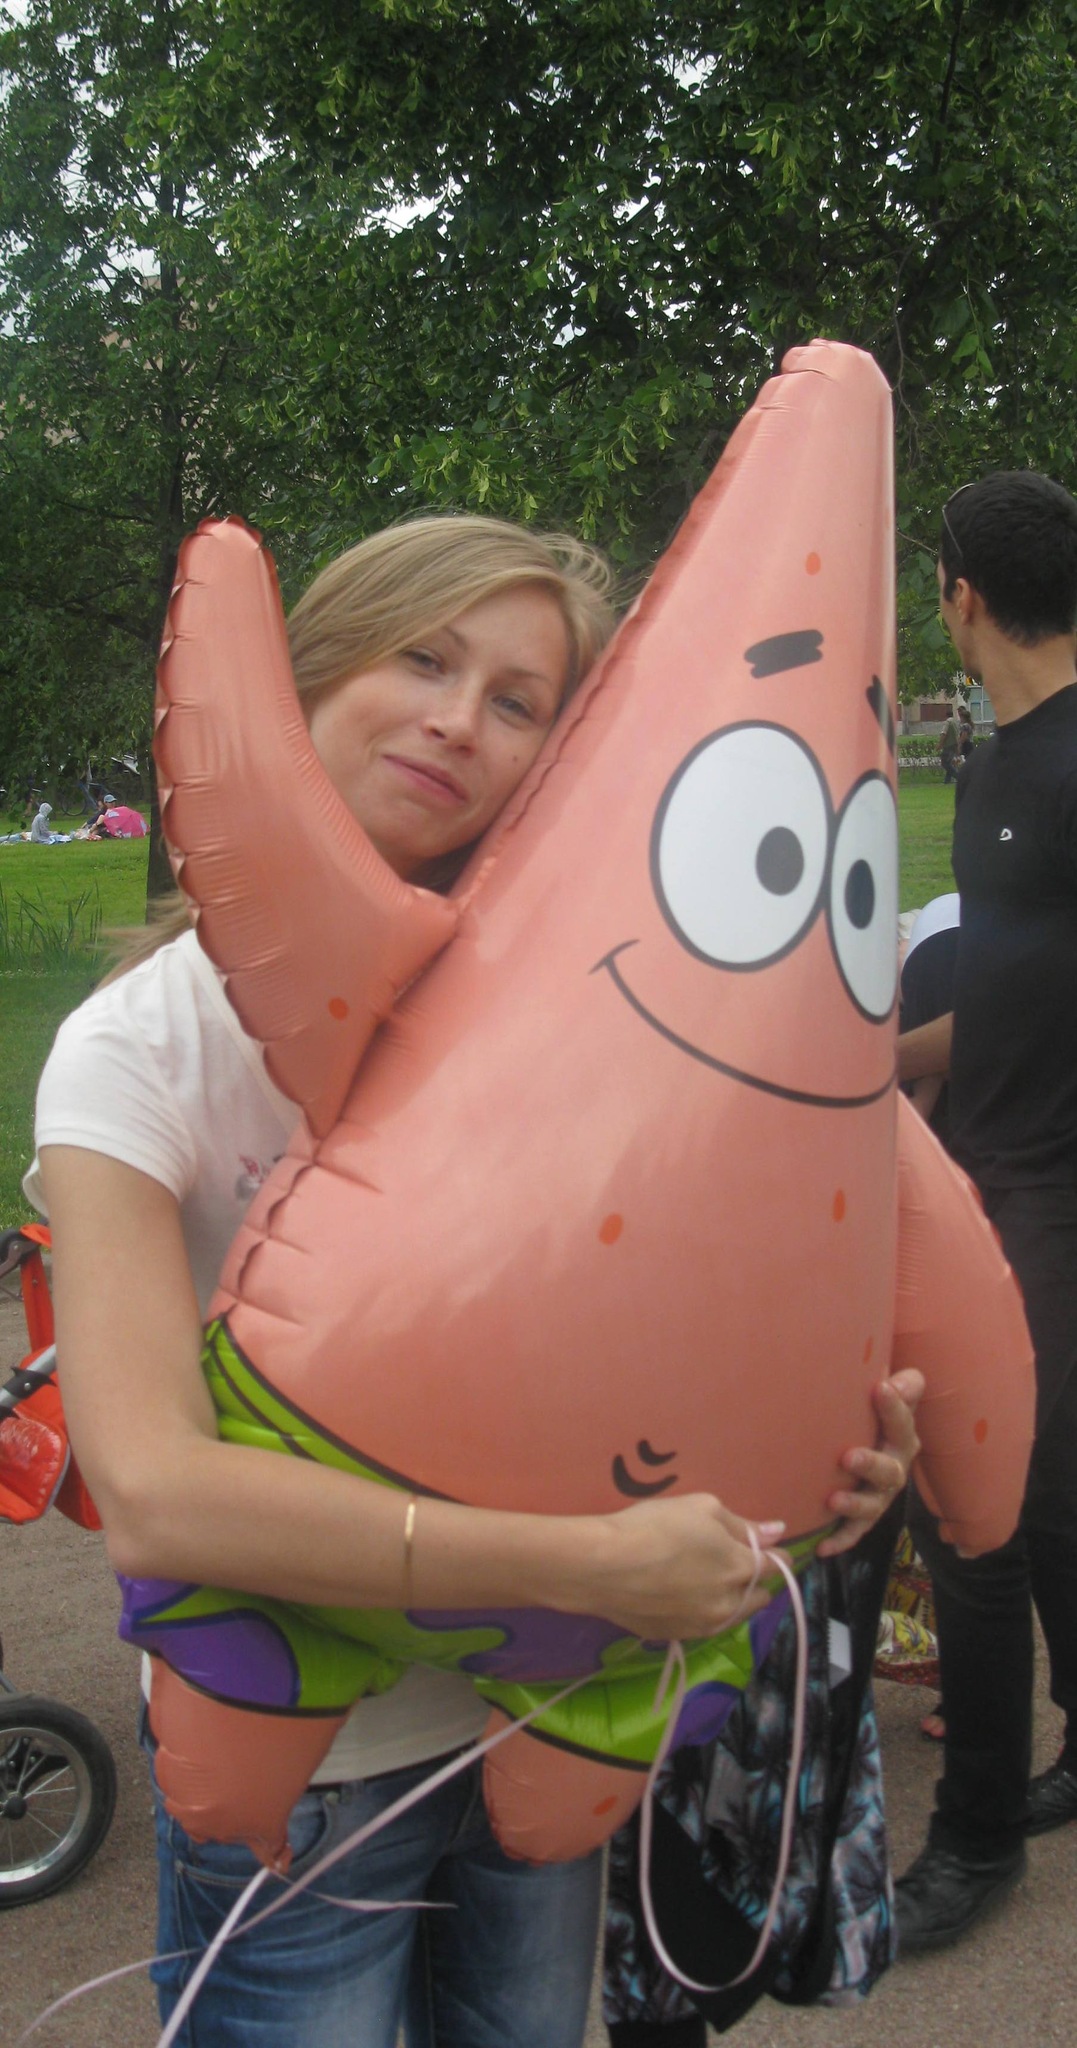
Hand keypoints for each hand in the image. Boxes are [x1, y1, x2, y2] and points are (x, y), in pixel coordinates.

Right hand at [589, 1493, 786, 1640]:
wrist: (602, 1566)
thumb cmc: (655, 1526)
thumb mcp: (702, 1508)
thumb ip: (743, 1524)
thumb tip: (777, 1532)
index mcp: (740, 1569)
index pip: (776, 1566)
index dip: (774, 1553)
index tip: (765, 1546)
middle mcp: (729, 1604)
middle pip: (760, 1597)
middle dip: (754, 1580)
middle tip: (730, 1561)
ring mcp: (702, 1626)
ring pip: (733, 1615)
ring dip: (731, 1599)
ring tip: (705, 1579)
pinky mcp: (676, 1637)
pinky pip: (702, 1625)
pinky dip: (701, 1611)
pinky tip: (680, 1594)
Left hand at [817, 1367, 923, 1557]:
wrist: (867, 1444)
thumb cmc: (870, 1414)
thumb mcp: (886, 1396)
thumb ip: (899, 1388)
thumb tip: (895, 1382)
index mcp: (901, 1438)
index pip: (902, 1423)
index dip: (895, 1407)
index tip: (880, 1387)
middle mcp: (894, 1469)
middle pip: (890, 1471)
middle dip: (872, 1465)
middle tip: (848, 1457)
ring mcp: (879, 1496)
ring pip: (873, 1505)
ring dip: (855, 1504)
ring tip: (833, 1500)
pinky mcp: (862, 1517)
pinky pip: (854, 1532)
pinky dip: (841, 1540)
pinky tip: (822, 1547)